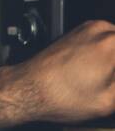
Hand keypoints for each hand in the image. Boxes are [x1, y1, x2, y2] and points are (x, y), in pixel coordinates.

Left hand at [0, 19, 114, 125]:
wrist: (24, 90)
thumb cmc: (56, 95)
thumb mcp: (107, 102)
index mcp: (114, 44)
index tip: (114, 83)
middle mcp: (103, 30)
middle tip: (108, 84)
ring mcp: (89, 28)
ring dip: (112, 60)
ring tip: (100, 81)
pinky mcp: (78, 32)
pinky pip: (104, 40)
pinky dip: (107, 53)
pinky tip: (97, 72)